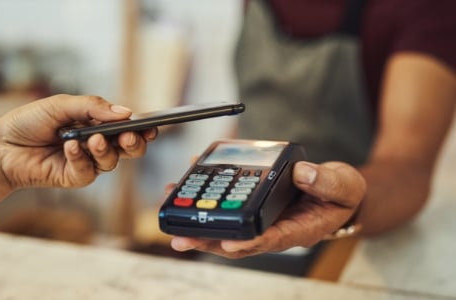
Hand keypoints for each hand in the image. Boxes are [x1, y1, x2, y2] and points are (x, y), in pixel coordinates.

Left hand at [0, 94, 156, 188]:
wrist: (2, 145)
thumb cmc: (30, 121)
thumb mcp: (62, 105)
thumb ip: (94, 107)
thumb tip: (126, 112)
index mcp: (98, 123)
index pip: (128, 127)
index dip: (142, 129)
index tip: (150, 127)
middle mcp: (97, 143)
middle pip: (129, 148)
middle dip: (133, 143)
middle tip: (128, 136)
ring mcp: (88, 162)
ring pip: (112, 161)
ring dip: (104, 149)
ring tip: (92, 139)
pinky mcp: (75, 177)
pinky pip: (89, 171)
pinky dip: (81, 158)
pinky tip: (69, 148)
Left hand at [169, 161, 365, 258]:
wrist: (334, 191)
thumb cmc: (340, 194)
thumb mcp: (343, 187)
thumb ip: (326, 182)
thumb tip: (301, 173)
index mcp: (297, 229)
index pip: (269, 239)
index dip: (248, 242)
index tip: (227, 243)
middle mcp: (274, 228)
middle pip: (237, 240)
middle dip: (208, 240)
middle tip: (180, 238)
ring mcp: (261, 218)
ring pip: (226, 226)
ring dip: (199, 222)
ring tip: (173, 211)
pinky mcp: (253, 206)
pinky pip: (228, 206)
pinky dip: (208, 198)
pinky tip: (190, 183)